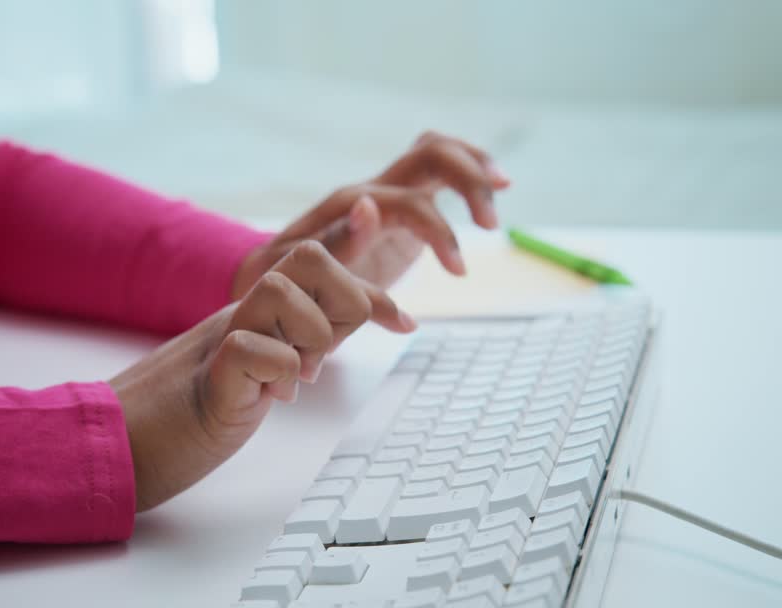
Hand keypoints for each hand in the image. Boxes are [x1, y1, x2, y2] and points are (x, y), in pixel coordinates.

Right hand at [109, 241, 414, 510]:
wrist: (116, 449)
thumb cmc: (185, 419)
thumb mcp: (253, 377)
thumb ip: (286, 349)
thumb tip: (327, 341)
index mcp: (255, 316)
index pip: (320, 270)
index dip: (371, 290)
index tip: (405, 324)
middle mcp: (240, 316)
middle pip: (308, 256)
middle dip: (343, 301)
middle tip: (326, 355)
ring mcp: (218, 341)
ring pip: (280, 288)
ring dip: (309, 334)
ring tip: (299, 376)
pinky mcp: (205, 380)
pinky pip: (248, 348)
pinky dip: (276, 371)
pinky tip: (272, 398)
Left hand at [232, 131, 510, 299]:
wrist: (277, 278)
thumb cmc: (289, 282)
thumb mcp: (303, 273)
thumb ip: (338, 245)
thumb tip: (370, 208)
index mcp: (351, 206)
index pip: (409, 203)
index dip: (439, 233)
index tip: (458, 271)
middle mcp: (373, 189)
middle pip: (430, 154)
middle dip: (469, 181)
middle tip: (491, 226)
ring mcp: (389, 192)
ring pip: (438, 151)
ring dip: (476, 166)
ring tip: (503, 193)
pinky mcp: (404, 204)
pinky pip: (439, 171)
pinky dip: (470, 171)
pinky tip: (497, 186)